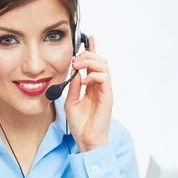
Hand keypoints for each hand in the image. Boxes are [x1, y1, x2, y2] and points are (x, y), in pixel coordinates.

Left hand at [64, 35, 112, 151]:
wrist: (86, 140)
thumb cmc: (80, 124)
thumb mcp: (70, 102)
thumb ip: (72, 87)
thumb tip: (74, 73)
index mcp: (91, 86)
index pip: (93, 64)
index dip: (91, 50)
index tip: (87, 38)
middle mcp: (99, 86)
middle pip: (99, 60)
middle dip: (87, 55)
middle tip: (75, 59)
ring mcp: (105, 90)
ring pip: (103, 66)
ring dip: (89, 62)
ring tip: (78, 67)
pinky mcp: (107, 96)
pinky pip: (104, 77)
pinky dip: (93, 75)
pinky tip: (84, 82)